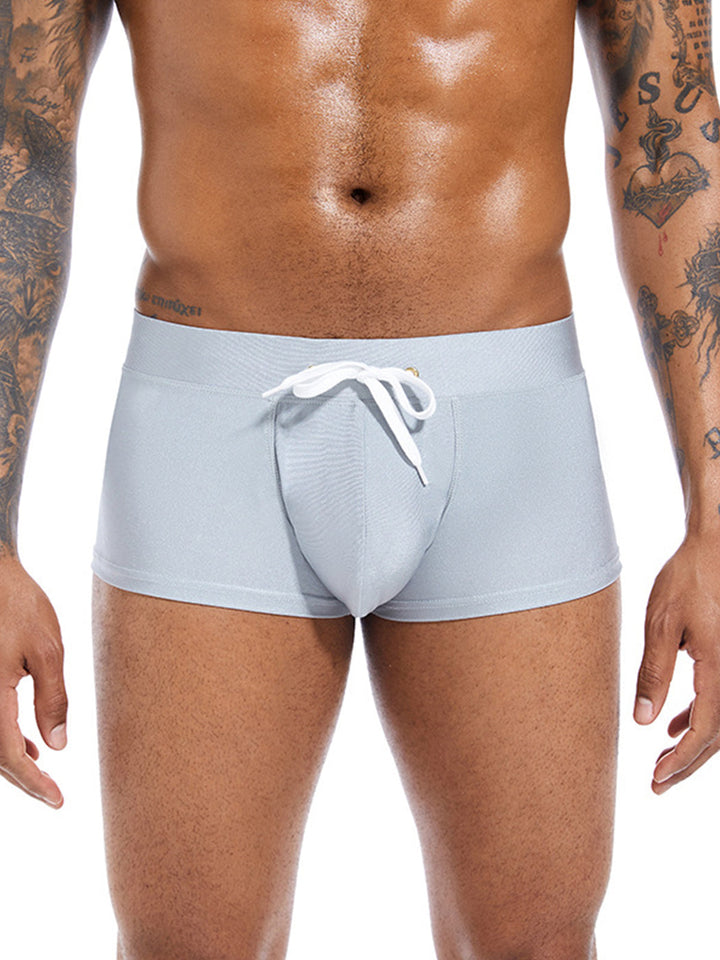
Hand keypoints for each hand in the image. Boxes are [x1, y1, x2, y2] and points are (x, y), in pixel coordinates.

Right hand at [0, 555, 66, 806]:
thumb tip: (57, 746)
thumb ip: (53, 699)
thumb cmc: (17, 604)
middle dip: (22, 777)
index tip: (57, 800)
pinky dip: (1, 738)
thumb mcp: (48, 650)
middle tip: (51, 794)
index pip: (9, 755)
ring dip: (10, 759)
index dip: (33, 783)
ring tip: (41, 768)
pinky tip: (27, 739)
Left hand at [635, 531, 719, 793]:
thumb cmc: (687, 578)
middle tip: (658, 785)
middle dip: (689, 763)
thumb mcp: (661, 624)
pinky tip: (676, 725)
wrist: (715, 546)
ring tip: (664, 762)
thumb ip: (654, 674)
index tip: (658, 778)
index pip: (705, 731)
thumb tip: (645, 722)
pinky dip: (701, 717)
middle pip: (718, 735)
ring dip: (695, 744)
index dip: (682, 760)